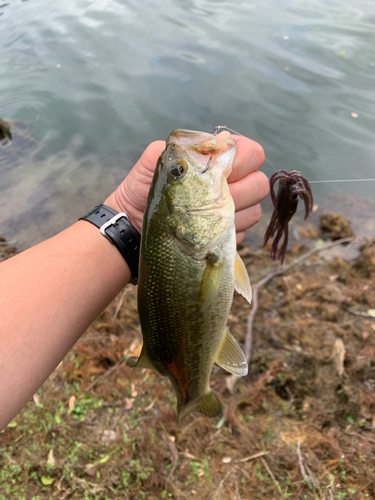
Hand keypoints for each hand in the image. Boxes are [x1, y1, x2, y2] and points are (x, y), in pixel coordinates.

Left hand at [105, 134, 268, 241]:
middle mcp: (231, 185)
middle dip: (239, 189)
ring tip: (200, 216)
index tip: (220, 171)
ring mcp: (232, 212)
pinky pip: (243, 233)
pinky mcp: (228, 235)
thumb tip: (220, 141)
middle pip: (260, 183)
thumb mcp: (155, 160)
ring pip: (256, 209)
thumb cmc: (142, 190)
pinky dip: (224, 232)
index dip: (241, 160)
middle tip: (208, 197)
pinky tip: (202, 231)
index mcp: (215, 162)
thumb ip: (185, 145)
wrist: (133, 224)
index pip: (251, 152)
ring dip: (231, 213)